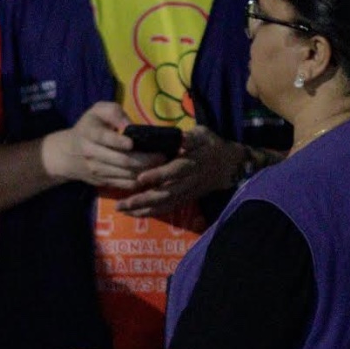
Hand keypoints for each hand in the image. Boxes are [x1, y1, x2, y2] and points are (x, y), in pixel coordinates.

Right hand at [42, 102, 163, 190]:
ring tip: (161, 164)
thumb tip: (129, 125)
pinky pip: (125, 184)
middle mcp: (92, 153)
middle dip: (145, 159)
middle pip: (122, 160)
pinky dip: (140, 181)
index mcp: (90, 133)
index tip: (133, 142)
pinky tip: (151, 174)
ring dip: (146, 171)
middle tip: (162, 155)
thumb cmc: (89, 127)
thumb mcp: (97, 111)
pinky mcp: (103, 182)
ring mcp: (97, 170)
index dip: (119, 141)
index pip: (105, 138)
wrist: (68, 154)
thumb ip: (113, 112)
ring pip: (126, 174)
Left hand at [115, 125, 242, 217]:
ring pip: (164, 204)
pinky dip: (150, 213)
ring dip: (142, 209)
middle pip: (165, 194)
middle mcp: (188, 181)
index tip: (140, 178)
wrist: (228, 165)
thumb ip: (190, 137)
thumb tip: (179, 137)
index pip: (174, 171)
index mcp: (192, 163)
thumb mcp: (203, 135)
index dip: (158, 175)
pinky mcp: (184, 199)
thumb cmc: (210, 145)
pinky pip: (166, 209)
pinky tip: (132, 214)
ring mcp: (186, 193)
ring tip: (121, 209)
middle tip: (122, 203)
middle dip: (143, 200)